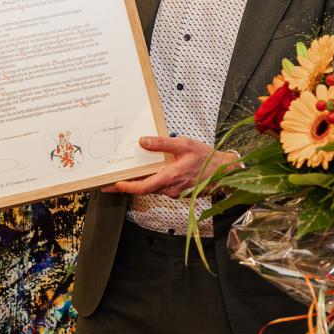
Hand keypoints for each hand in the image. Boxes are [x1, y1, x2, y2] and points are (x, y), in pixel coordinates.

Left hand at [102, 136, 238, 197]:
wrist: (223, 172)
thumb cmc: (207, 159)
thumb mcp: (184, 144)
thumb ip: (162, 143)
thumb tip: (143, 141)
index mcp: (170, 177)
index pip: (143, 187)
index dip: (127, 187)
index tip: (115, 184)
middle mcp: (170, 188)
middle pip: (144, 189)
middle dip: (127, 185)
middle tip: (109, 182)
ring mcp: (174, 192)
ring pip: (152, 188)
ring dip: (138, 183)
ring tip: (124, 176)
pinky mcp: (177, 191)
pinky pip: (160, 187)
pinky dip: (150, 182)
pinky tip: (146, 174)